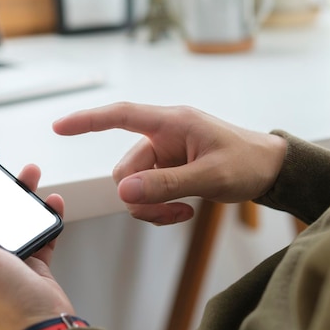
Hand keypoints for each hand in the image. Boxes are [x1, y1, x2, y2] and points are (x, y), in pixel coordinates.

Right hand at [53, 102, 285, 224]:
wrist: (269, 171)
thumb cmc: (247, 162)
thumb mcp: (210, 175)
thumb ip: (166, 184)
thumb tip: (124, 192)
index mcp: (172, 123)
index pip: (121, 116)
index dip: (88, 120)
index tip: (59, 126)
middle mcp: (163, 137)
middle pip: (125, 170)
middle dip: (140, 197)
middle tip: (169, 212)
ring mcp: (166, 156)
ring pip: (134, 186)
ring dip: (150, 206)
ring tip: (180, 213)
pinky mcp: (170, 172)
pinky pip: (148, 193)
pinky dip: (158, 208)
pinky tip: (182, 211)